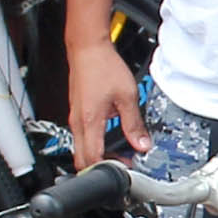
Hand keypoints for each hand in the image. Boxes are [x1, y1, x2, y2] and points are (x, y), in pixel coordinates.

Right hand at [67, 39, 147, 167]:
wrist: (87, 48)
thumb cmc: (103, 66)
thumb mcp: (127, 96)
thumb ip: (134, 123)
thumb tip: (142, 144)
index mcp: (89, 121)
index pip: (92, 158)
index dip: (107, 169)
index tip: (122, 169)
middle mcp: (78, 122)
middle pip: (81, 159)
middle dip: (99, 167)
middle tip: (120, 165)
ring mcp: (75, 118)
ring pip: (80, 149)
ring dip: (97, 155)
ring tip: (118, 153)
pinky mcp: (76, 113)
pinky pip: (82, 137)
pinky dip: (94, 144)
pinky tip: (109, 137)